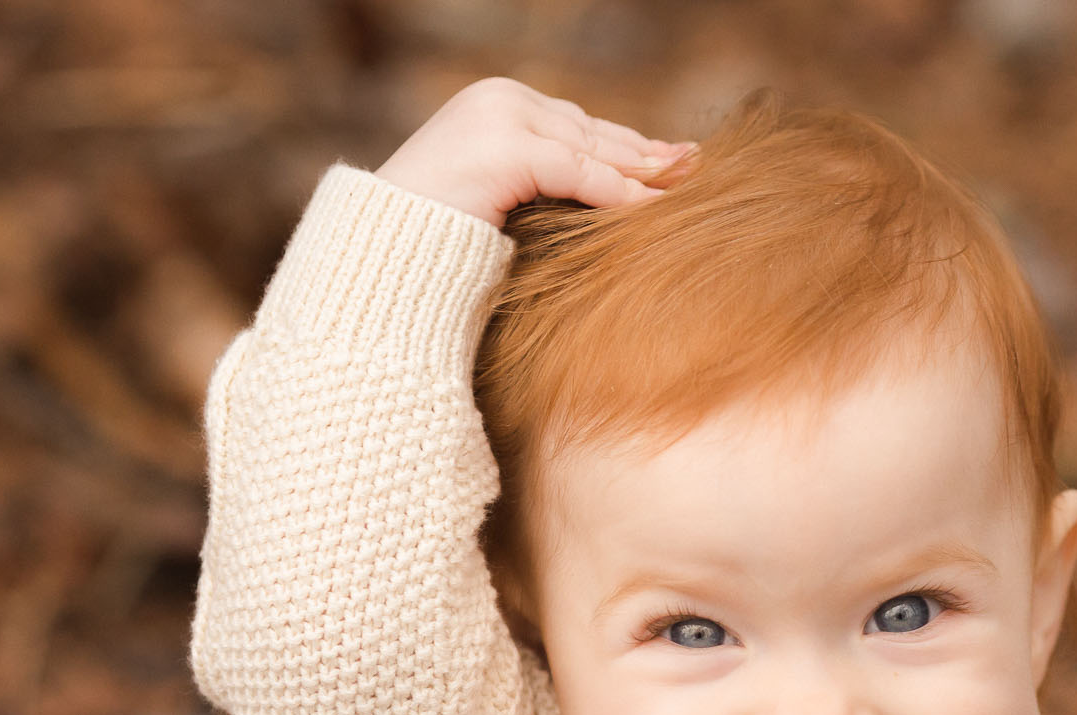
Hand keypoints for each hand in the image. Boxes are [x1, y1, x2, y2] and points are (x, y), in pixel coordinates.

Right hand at [376, 77, 690, 227]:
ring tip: (686, 185)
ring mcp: (501, 118)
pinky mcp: (506, 149)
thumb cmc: (436, 241)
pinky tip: (653, 208)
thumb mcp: (499, 198)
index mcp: (495, 103)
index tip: (671, 162)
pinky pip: (580, 172)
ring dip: (643, 171)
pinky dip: (620, 192)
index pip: (576, 125)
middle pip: (591, 131)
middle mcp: (500, 99)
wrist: (383, 253)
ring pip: (591, 149)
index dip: (627, 146)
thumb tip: (604, 192)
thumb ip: (542, 181)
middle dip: (645, 152)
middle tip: (693, 166)